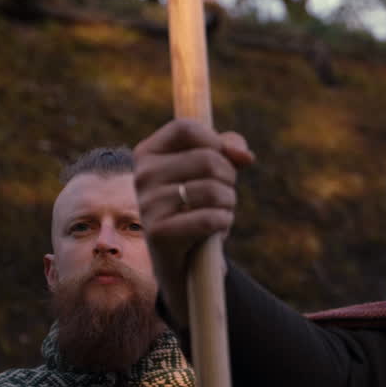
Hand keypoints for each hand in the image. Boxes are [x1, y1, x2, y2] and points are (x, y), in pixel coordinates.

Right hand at [134, 118, 254, 325]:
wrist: (182, 258)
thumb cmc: (197, 206)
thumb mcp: (211, 172)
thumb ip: (228, 149)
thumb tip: (243, 154)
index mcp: (148, 153)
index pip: (187, 128)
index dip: (216, 141)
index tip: (225, 159)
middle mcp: (142, 174)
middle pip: (208, 159)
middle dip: (229, 178)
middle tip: (223, 195)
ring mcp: (147, 203)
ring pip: (213, 189)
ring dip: (228, 203)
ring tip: (219, 212)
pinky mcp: (159, 231)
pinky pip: (210, 218)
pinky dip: (223, 222)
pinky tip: (216, 228)